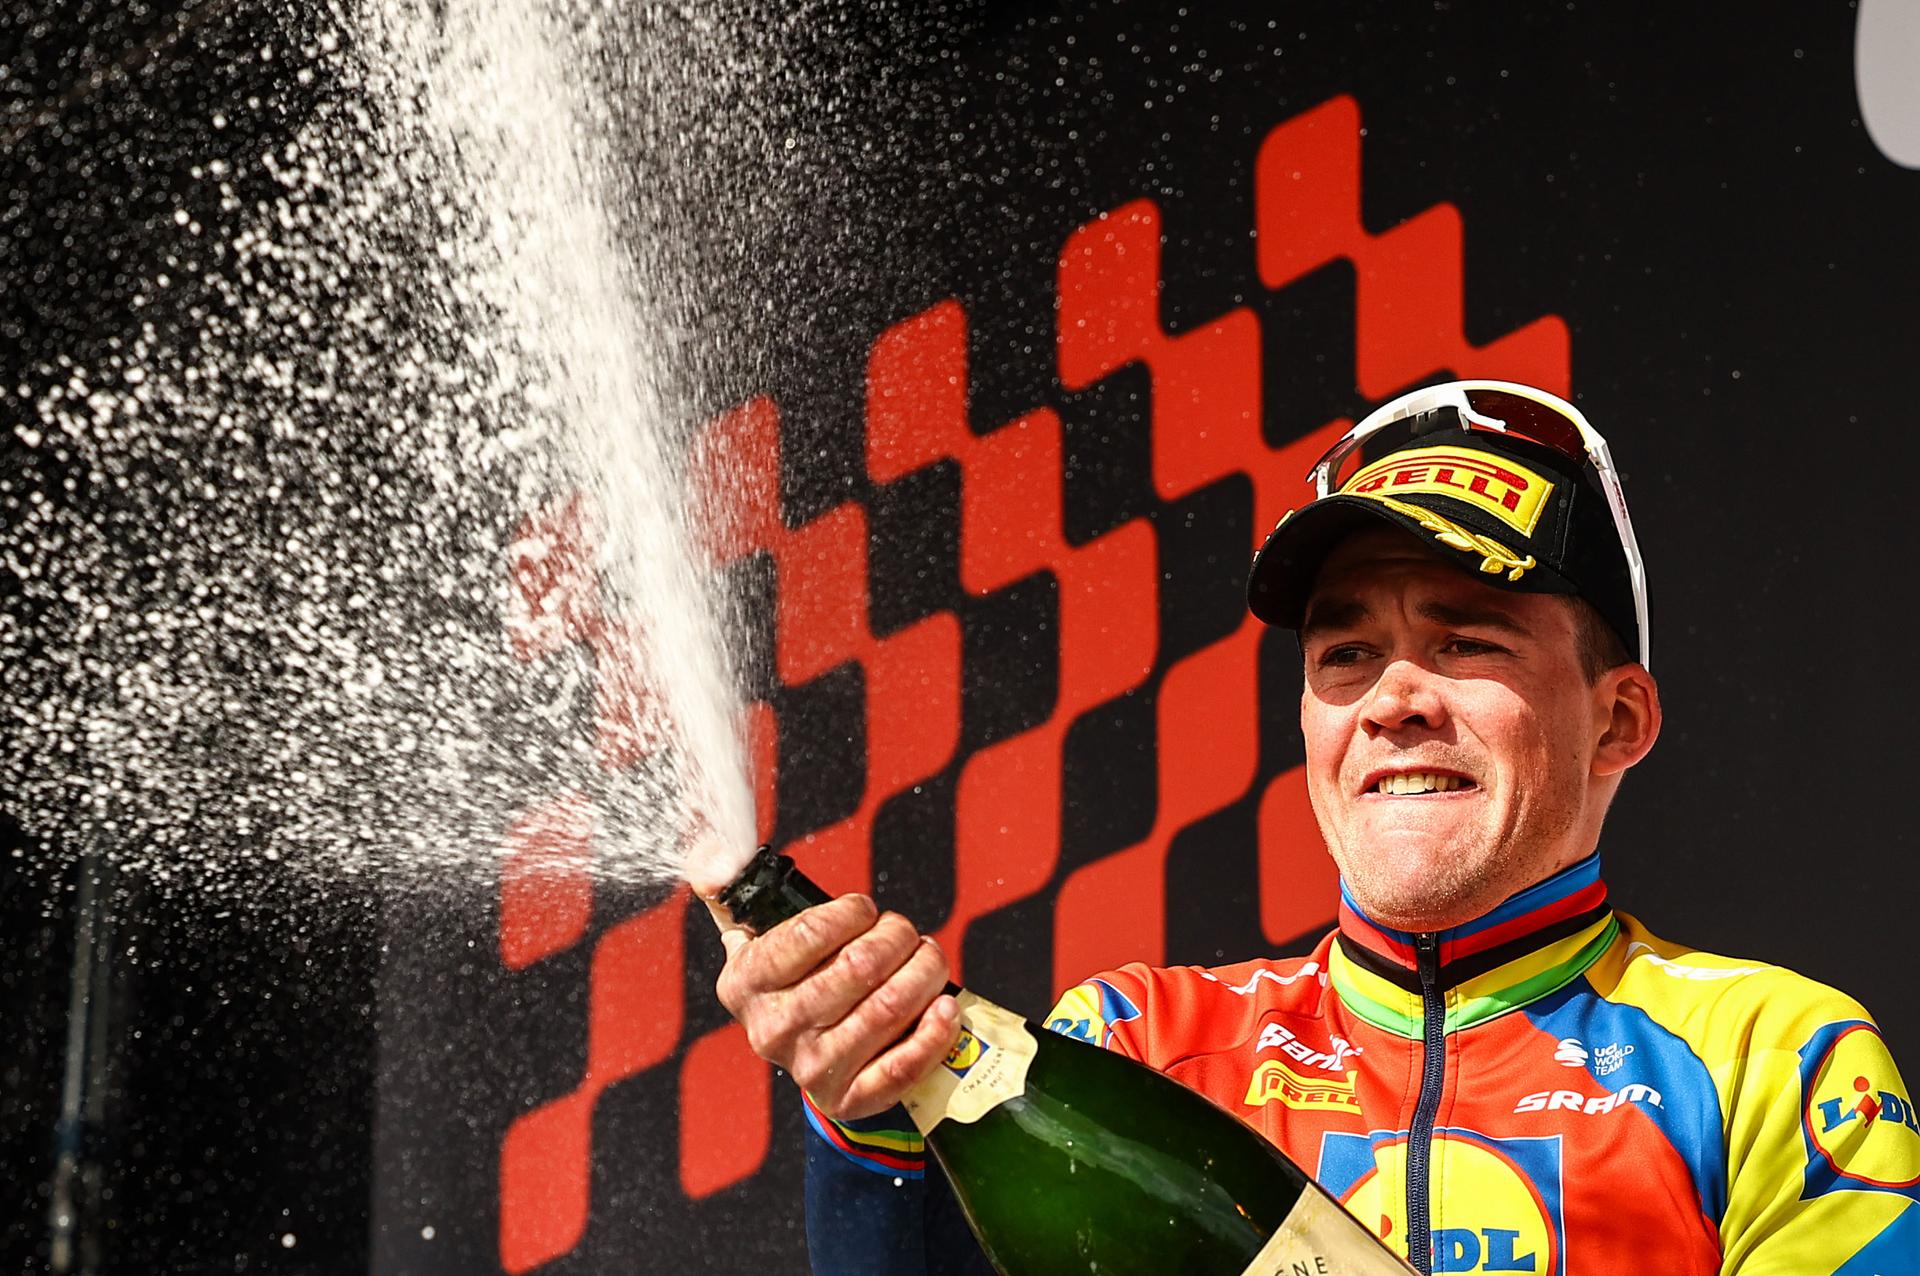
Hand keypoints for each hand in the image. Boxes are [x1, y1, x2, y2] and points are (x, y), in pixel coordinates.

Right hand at [715, 893, 961, 1120]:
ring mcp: (812, 1069)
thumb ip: (729, 887)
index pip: (809, 932)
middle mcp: (773, 1030)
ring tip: (928, 958)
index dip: (852, 913)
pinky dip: (934, 1031)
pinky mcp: (851, 1100)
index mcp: (744, 982)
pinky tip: (945, 1006)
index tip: (865, 911)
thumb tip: (710, 858)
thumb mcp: (752, 935)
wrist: (812, 1055)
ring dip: (924, 971)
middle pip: (859, 967)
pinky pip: (903, 1065)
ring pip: (888, 1008)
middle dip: (896, 937)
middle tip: (905, 933)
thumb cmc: (793, 978)